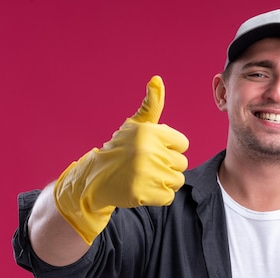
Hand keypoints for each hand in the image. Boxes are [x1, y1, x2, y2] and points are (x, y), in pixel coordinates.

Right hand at [53, 76, 188, 243]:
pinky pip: (169, 196)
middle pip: (182, 163)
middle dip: (168, 166)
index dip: (170, 148)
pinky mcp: (143, 194)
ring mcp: (146, 174)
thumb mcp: (135, 125)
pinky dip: (158, 196)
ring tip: (145, 177)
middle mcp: (148, 152)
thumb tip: (157, 79)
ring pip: (177, 180)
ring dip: (164, 182)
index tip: (152, 150)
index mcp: (149, 132)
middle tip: (147, 165)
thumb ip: (151, 105)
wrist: (95, 178)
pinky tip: (143, 189)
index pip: (183, 144)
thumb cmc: (121, 149)